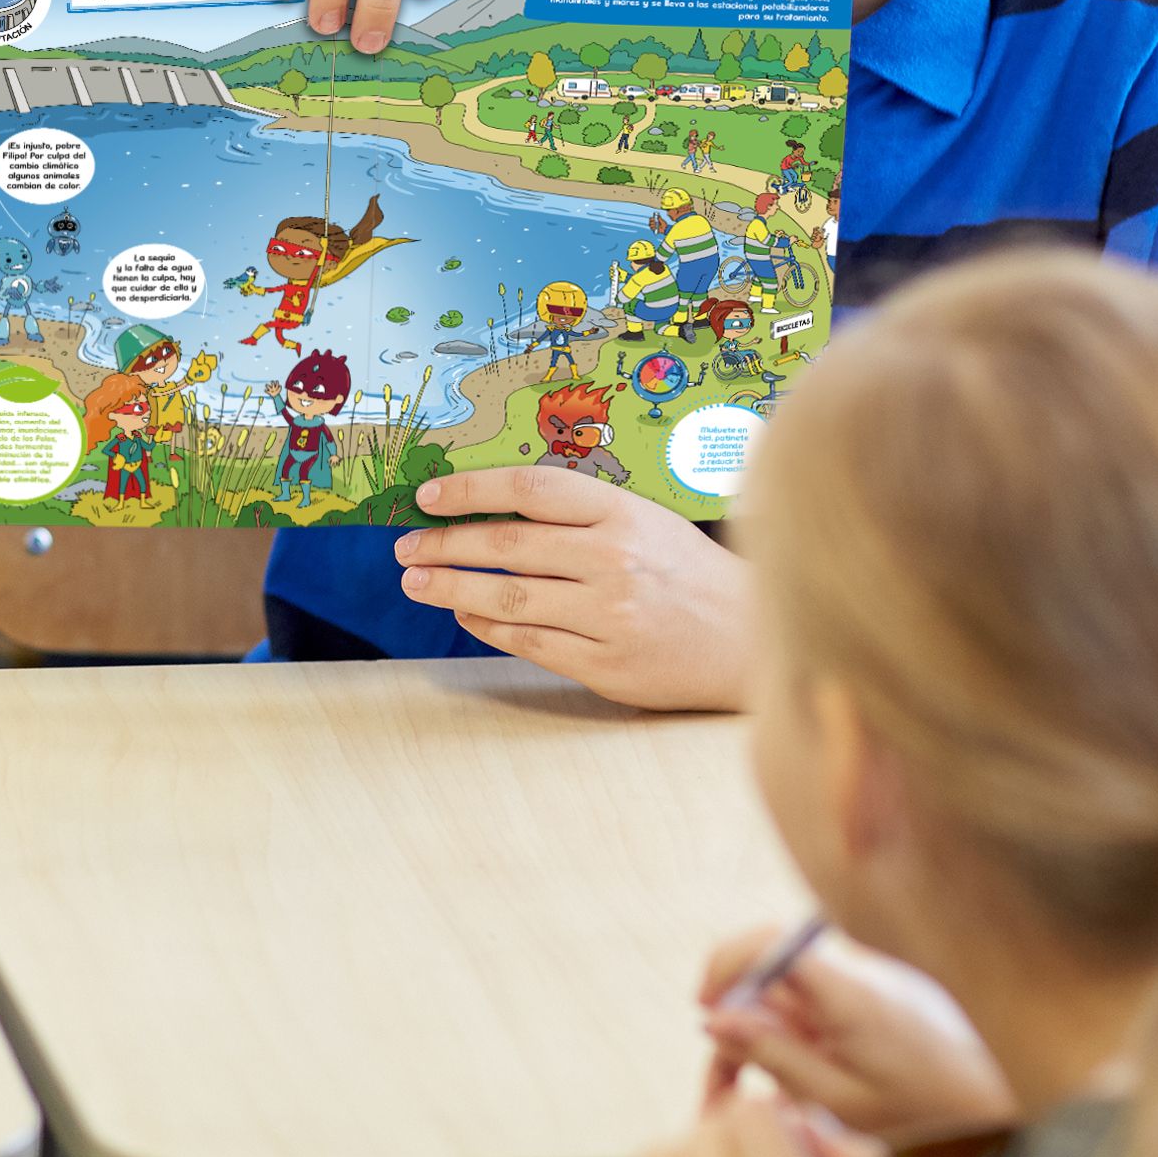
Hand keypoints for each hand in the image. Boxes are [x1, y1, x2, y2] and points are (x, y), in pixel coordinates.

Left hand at [396, 467, 753, 707]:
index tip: (428, 497)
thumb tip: (489, 509)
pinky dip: (487, 626)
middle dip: (444, 545)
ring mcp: (609, 616)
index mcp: (624, 514)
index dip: (470, 490)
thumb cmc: (688, 575)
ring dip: (451, 588)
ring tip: (416, 582)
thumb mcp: (646, 522)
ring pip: (508, 596)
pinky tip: (465, 614)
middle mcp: (614, 561)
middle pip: (506, 545)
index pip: (529, 491)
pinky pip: (528, 642)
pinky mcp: (606, 666)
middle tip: (406, 546)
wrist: (751, 643)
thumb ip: (579, 515)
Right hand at [699, 927, 1015, 1139]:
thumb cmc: (929, 1112)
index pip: (770, 942)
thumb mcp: (842, 1102)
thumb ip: (776, 1058)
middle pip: (769, 973)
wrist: (1004, 1104)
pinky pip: (816, 1009)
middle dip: (735, 1022)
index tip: (704, 1009)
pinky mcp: (876, 998)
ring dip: (762, 1040)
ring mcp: (868, 982)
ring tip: (755, 1105)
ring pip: (788, 995)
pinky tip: (796, 1092)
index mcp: (849, 992)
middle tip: (722, 1088)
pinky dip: (794, 1043)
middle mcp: (857, 973)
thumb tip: (714, 1020)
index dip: (725, 966)